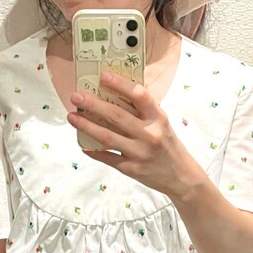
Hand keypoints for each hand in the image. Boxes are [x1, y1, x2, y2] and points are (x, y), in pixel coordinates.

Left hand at [67, 69, 185, 195]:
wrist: (180, 176)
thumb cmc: (167, 145)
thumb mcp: (161, 124)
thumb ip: (142, 111)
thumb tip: (113, 94)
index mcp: (158, 118)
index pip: (139, 95)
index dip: (120, 84)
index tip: (103, 76)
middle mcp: (149, 134)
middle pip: (116, 116)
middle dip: (93, 104)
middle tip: (76, 96)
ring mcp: (139, 153)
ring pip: (107, 137)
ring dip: (86, 126)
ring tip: (72, 117)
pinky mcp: (131, 169)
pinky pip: (108, 158)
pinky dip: (94, 151)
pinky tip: (83, 145)